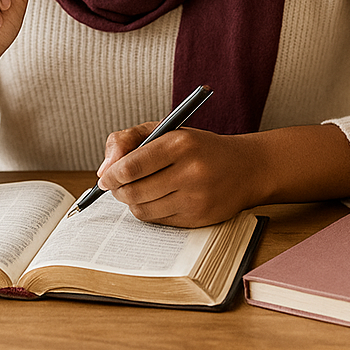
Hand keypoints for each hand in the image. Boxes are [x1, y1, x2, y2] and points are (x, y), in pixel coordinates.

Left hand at [96, 123, 262, 227]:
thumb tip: (104, 170)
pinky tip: (157, 199)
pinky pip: (159, 221)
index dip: (111, 176)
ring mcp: (196, 198)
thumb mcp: (166, 128)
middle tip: (117, 185)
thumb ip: (128, 140)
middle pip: (134, 192)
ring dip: (132, 202)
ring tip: (136, 190)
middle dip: (118, 191)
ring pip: (143, 210)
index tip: (105, 178)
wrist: (245, 168)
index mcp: (180, 143)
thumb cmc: (198, 147)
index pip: (131, 166)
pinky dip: (151, 212)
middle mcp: (190, 171)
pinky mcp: (199, 219)